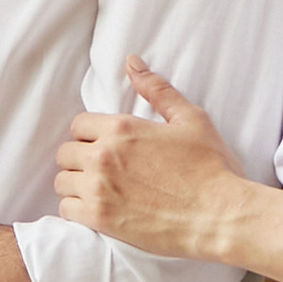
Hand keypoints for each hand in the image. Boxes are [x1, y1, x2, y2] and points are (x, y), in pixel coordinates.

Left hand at [52, 61, 248, 261]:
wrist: (220, 216)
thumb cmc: (211, 168)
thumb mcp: (191, 119)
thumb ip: (157, 90)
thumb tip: (132, 62)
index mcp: (122, 128)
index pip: (78, 124)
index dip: (89, 134)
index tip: (103, 145)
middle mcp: (104, 155)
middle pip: (65, 153)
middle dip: (80, 158)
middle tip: (100, 169)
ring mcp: (99, 188)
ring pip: (61, 182)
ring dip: (75, 184)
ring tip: (97, 190)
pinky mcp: (100, 219)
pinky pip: (66, 210)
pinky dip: (77, 210)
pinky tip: (96, 210)